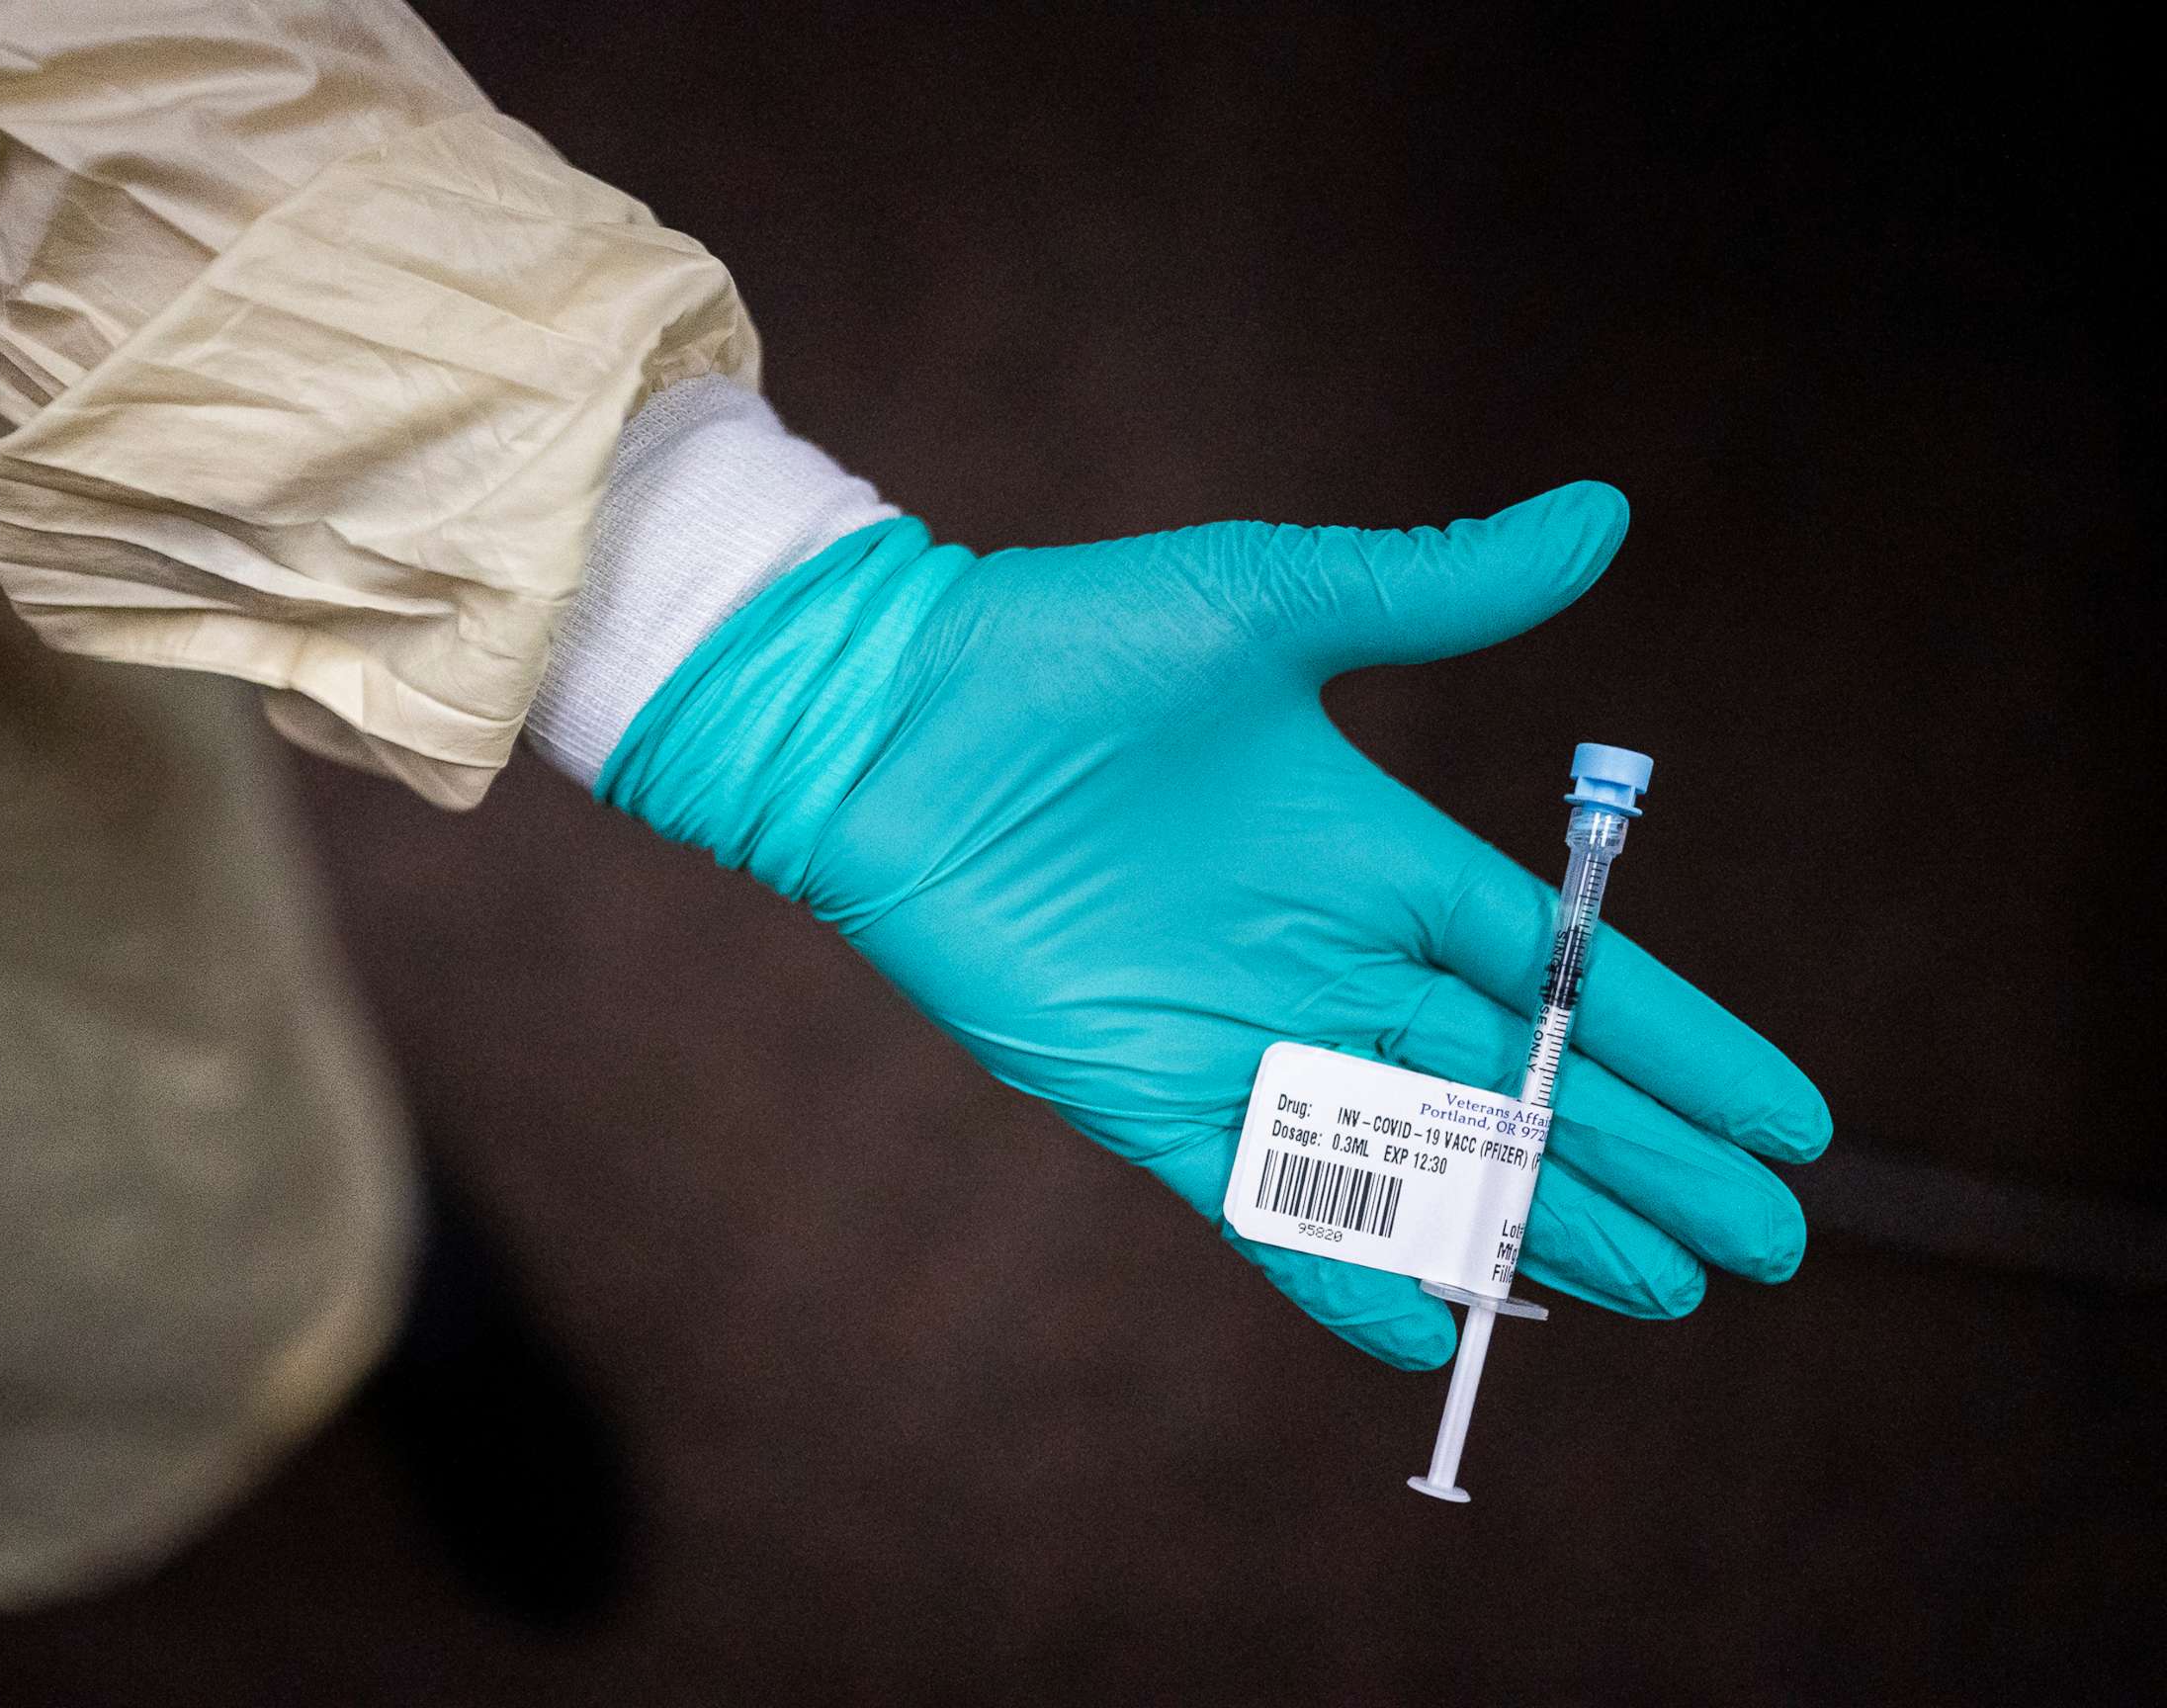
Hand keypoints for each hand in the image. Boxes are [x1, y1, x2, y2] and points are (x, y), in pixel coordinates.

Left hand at [600, 483, 1829, 1366]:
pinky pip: (1264, 1197)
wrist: (885, 717)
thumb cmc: (1066, 643)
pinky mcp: (1143, 1091)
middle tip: (1759, 1252)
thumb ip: (1433, 588)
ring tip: (1653, 1294)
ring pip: (1417, 1156)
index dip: (1674, 1043)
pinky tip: (1430, 1329)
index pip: (1557, 968)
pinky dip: (1342, 1265)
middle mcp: (1328, 958)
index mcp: (1375, 853)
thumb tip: (1605, 513)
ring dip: (1532, 1224)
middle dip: (1639, 1162)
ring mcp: (1240, 1034)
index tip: (1788, 1117)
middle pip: (1515, 1085)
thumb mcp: (1270, 601)